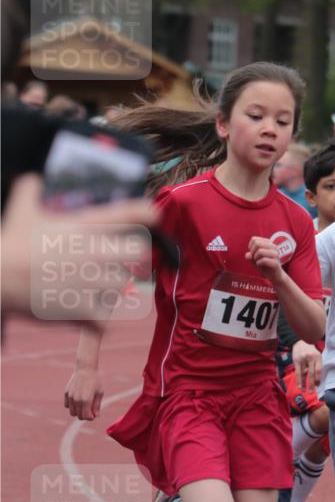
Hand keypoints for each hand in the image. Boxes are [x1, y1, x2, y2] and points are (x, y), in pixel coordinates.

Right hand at [1, 174, 156, 325]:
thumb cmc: (9, 243)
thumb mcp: (21, 210)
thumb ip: (30, 189)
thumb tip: (30, 178)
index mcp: (87, 226)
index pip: (132, 213)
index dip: (147, 213)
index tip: (153, 216)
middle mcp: (96, 251)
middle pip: (140, 251)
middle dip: (134, 257)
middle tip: (119, 262)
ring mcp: (92, 281)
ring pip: (121, 287)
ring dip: (109, 289)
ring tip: (88, 289)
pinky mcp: (83, 308)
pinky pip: (104, 320)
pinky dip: (96, 322)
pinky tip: (83, 316)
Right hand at [64, 366, 103, 420]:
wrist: (85, 368)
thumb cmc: (95, 380)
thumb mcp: (99, 393)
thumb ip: (97, 406)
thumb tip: (96, 416)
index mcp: (86, 400)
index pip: (86, 417)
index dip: (91, 418)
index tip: (94, 414)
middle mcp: (76, 400)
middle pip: (79, 416)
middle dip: (85, 416)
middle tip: (90, 410)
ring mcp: (70, 396)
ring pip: (72, 412)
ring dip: (78, 412)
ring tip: (84, 406)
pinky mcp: (66, 393)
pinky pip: (67, 405)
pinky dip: (72, 406)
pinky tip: (78, 400)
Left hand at [245, 236, 284, 284]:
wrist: (274, 275)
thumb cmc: (264, 265)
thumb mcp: (254, 259)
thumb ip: (250, 256)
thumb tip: (247, 255)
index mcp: (268, 243)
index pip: (254, 239)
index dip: (250, 247)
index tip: (253, 253)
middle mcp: (273, 246)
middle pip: (257, 243)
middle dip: (252, 252)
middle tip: (254, 258)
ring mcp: (275, 254)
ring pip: (260, 251)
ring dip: (255, 258)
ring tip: (257, 262)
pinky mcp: (276, 262)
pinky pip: (263, 260)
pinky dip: (258, 263)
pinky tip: (260, 265)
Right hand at [292, 340, 321, 389]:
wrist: (301, 341)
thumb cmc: (310, 351)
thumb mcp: (316, 356)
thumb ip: (317, 366)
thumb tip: (316, 381)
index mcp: (318, 357)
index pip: (319, 370)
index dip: (318, 379)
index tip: (317, 385)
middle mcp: (311, 358)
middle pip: (312, 373)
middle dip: (311, 384)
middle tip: (311, 392)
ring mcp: (303, 359)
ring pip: (304, 374)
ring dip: (304, 384)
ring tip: (305, 391)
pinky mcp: (296, 360)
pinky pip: (298, 372)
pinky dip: (298, 380)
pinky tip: (299, 386)